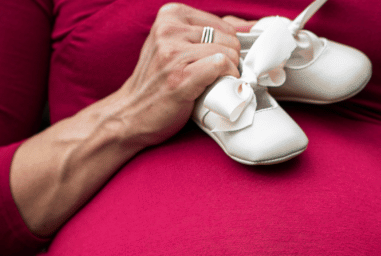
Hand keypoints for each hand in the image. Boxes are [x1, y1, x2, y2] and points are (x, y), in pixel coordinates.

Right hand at [112, 4, 244, 148]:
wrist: (131, 115)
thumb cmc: (159, 83)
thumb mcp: (177, 46)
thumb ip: (210, 33)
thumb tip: (249, 27)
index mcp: (170, 15)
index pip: (225, 25)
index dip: (228, 49)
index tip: (215, 64)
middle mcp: (169, 29)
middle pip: (230, 38)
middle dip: (229, 60)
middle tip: (213, 77)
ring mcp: (173, 52)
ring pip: (228, 53)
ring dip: (227, 73)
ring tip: (210, 84)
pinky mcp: (180, 75)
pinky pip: (221, 66)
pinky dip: (226, 79)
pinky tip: (213, 88)